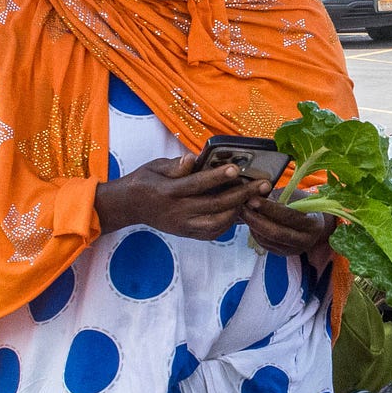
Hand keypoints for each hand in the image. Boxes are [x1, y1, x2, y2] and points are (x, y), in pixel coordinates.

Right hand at [96, 156, 262, 239]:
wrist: (129, 206)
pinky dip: (229, 223)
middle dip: (241, 195)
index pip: (197, 184)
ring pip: (217, 223)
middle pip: (214, 205)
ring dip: (239, 211)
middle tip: (263, 185)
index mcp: (168, 192)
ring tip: (255, 198)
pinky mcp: (186, 233)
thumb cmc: (146, 181)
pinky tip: (241, 210)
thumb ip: (175, 165)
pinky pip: (212, 233)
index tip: (236, 168)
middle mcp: (177, 212)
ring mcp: (182, 225)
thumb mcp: (155, 167)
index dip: (218, 177)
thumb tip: (192, 159)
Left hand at [242, 191, 335, 255]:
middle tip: (242, 207)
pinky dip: (254, 232)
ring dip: (252, 225)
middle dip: (256, 220)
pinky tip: (250, 221)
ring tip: (243, 212)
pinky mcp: (282, 253)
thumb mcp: (298, 197)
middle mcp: (304, 241)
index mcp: (312, 224)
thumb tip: (258, 194)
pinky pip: (264, 244)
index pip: (288, 217)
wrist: (314, 225)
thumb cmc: (305, 206)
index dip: (269, 208)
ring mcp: (293, 250)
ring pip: (267, 240)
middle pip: (276, 233)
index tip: (253, 199)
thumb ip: (281, 197)